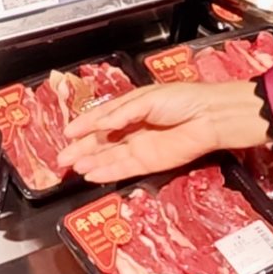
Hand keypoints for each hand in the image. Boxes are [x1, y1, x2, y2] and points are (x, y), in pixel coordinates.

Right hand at [64, 80, 267, 181]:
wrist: (211, 117)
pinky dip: (107, 172)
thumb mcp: (146, 99)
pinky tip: (92, 174)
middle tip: (62, 158)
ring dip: (91, 162)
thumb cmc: (184, 99)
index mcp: (132, 107)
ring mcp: (141, 147)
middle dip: (82, 148)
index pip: (102, 117)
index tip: (67, 132)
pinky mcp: (151, 162)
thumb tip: (99, 124)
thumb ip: (120, 113)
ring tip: (73, 167)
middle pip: (102, 140)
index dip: (84, 124)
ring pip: (110, 157)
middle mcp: (134, 128)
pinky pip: (124, 169)